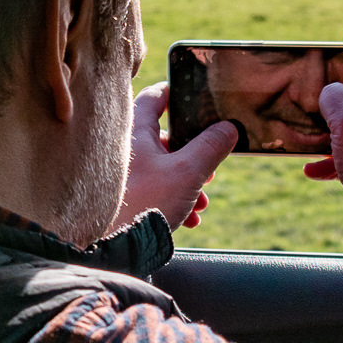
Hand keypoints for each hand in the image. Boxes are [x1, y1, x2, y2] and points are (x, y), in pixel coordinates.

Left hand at [111, 81, 236, 231]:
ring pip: (163, 168)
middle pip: (166, 138)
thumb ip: (211, 147)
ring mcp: (124, 172)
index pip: (157, 96)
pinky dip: (173, 200)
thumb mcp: (188, 172)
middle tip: (210, 170)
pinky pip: (153, 190)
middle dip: (194, 156)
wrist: (113, 247)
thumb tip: (229, 128)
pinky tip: (187, 219)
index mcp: (136, 130)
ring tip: (201, 202)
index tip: (199, 101)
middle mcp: (126, 147)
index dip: (180, 95)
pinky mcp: (123, 196)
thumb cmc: (145, 203)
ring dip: (188, 184)